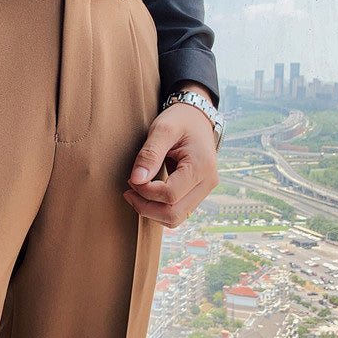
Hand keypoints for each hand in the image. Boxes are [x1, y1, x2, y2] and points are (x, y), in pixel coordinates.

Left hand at [123, 82, 218, 226]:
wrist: (197, 118)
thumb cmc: (179, 120)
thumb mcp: (162, 129)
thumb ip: (149, 154)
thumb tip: (136, 180)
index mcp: (202, 166)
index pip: (170, 195)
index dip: (145, 191)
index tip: (131, 178)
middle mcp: (208, 183)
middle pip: (173, 214)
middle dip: (145, 207)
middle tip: (129, 190)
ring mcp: (204, 190)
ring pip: (175, 218)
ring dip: (151, 211)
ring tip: (135, 193)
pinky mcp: (196, 194)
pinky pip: (177, 213)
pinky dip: (158, 209)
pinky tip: (146, 195)